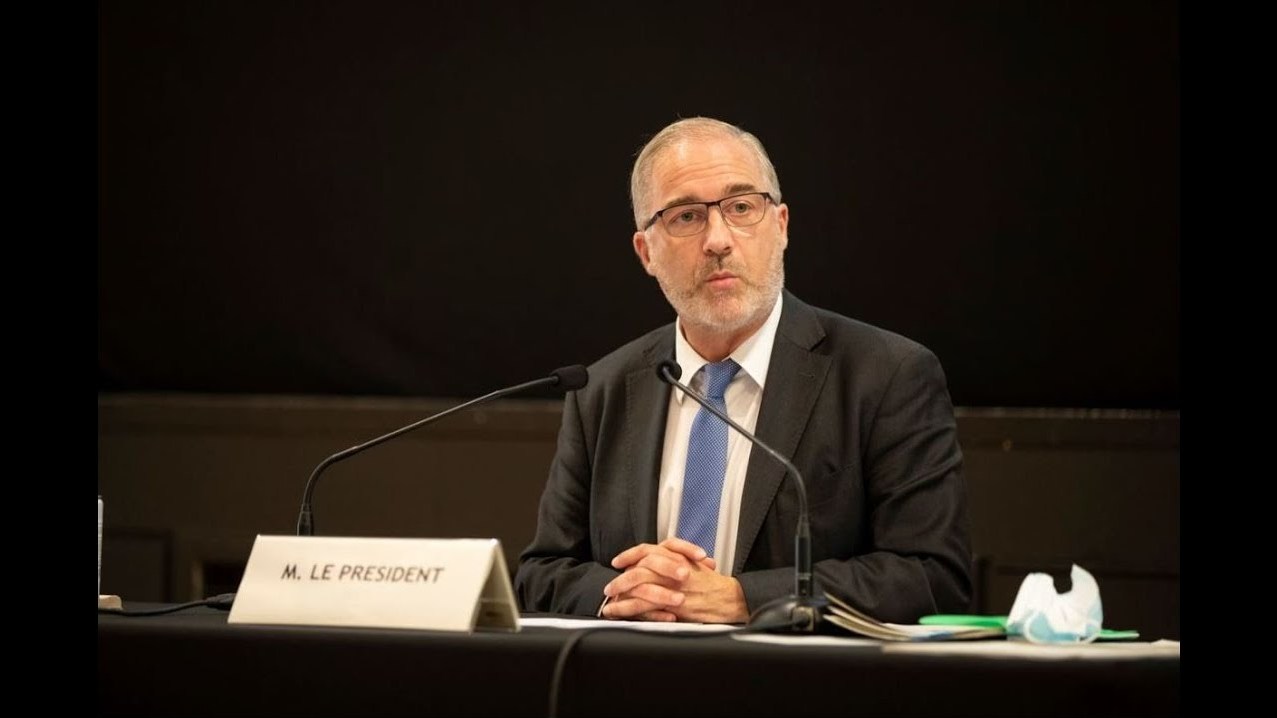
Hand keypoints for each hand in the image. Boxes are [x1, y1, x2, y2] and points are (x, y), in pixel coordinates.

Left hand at [601, 538, 746, 622]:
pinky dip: (628, 610)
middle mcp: (672, 569)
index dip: (629, 555)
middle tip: (609, 586)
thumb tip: (655, 564)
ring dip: (620, 596)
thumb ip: (675, 562)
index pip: (647, 550)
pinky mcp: (673, 605)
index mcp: (676, 556)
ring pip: (638, 588)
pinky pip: (645, 607)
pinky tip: (619, 613)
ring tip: (609, 603)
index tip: (618, 561)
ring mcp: (672, 587)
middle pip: (638, 569)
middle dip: (620, 579)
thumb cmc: (714, 584)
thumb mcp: (694, 564)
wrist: (731, 598)